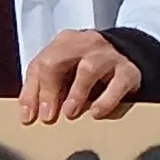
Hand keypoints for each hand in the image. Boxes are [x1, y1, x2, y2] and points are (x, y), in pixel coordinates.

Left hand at [19, 30, 143, 122]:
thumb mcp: (64, 70)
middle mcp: (85, 44)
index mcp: (65, 43)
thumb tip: (27, 115)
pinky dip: (105, 100)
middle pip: (57, 61)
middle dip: (49, 90)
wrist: (131, 54)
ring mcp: (108, 55)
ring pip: (88, 69)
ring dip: (76, 93)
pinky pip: (117, 84)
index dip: (33, 92)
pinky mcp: (128, 70)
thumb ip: (42, 87)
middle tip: (48, 117)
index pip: (40, 64)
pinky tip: (96, 112)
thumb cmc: (88, 65)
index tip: (30, 117)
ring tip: (70, 113)